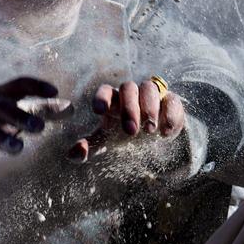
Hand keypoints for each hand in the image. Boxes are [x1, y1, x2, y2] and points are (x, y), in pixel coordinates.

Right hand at [0, 77, 57, 179]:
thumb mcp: (17, 110)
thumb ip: (42, 109)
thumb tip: (71, 108)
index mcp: (0, 94)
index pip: (17, 84)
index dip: (35, 86)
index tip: (54, 91)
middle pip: (1, 107)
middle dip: (20, 116)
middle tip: (40, 128)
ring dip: (1, 138)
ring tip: (18, 149)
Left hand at [68, 79, 185, 161]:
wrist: (151, 134)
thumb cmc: (123, 133)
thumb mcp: (106, 140)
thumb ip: (90, 146)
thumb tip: (72, 155)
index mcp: (113, 100)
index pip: (106, 91)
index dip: (101, 98)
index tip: (98, 112)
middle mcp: (131, 93)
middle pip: (128, 88)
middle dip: (129, 109)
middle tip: (131, 132)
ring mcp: (151, 95)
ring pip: (149, 88)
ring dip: (149, 108)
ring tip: (149, 130)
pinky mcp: (170, 102)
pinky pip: (171, 100)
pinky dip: (170, 114)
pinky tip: (165, 132)